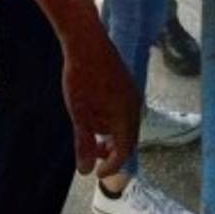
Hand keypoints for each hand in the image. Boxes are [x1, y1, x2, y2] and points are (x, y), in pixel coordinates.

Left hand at [60, 17, 141, 176]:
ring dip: (111, 135)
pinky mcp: (127, 85)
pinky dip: (112, 120)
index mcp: (126, 116)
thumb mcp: (79, 113)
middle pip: (129, 139)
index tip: (96, 172)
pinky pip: (125, 111)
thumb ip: (84, 142)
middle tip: (92, 155)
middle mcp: (135, 106)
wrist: (87, 41)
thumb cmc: (81, 76)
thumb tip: (85, 171)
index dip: (111, 165)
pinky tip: (96, 114)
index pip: (124, 151)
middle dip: (112, 151)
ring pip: (126, 125)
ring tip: (90, 132)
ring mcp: (133, 94)